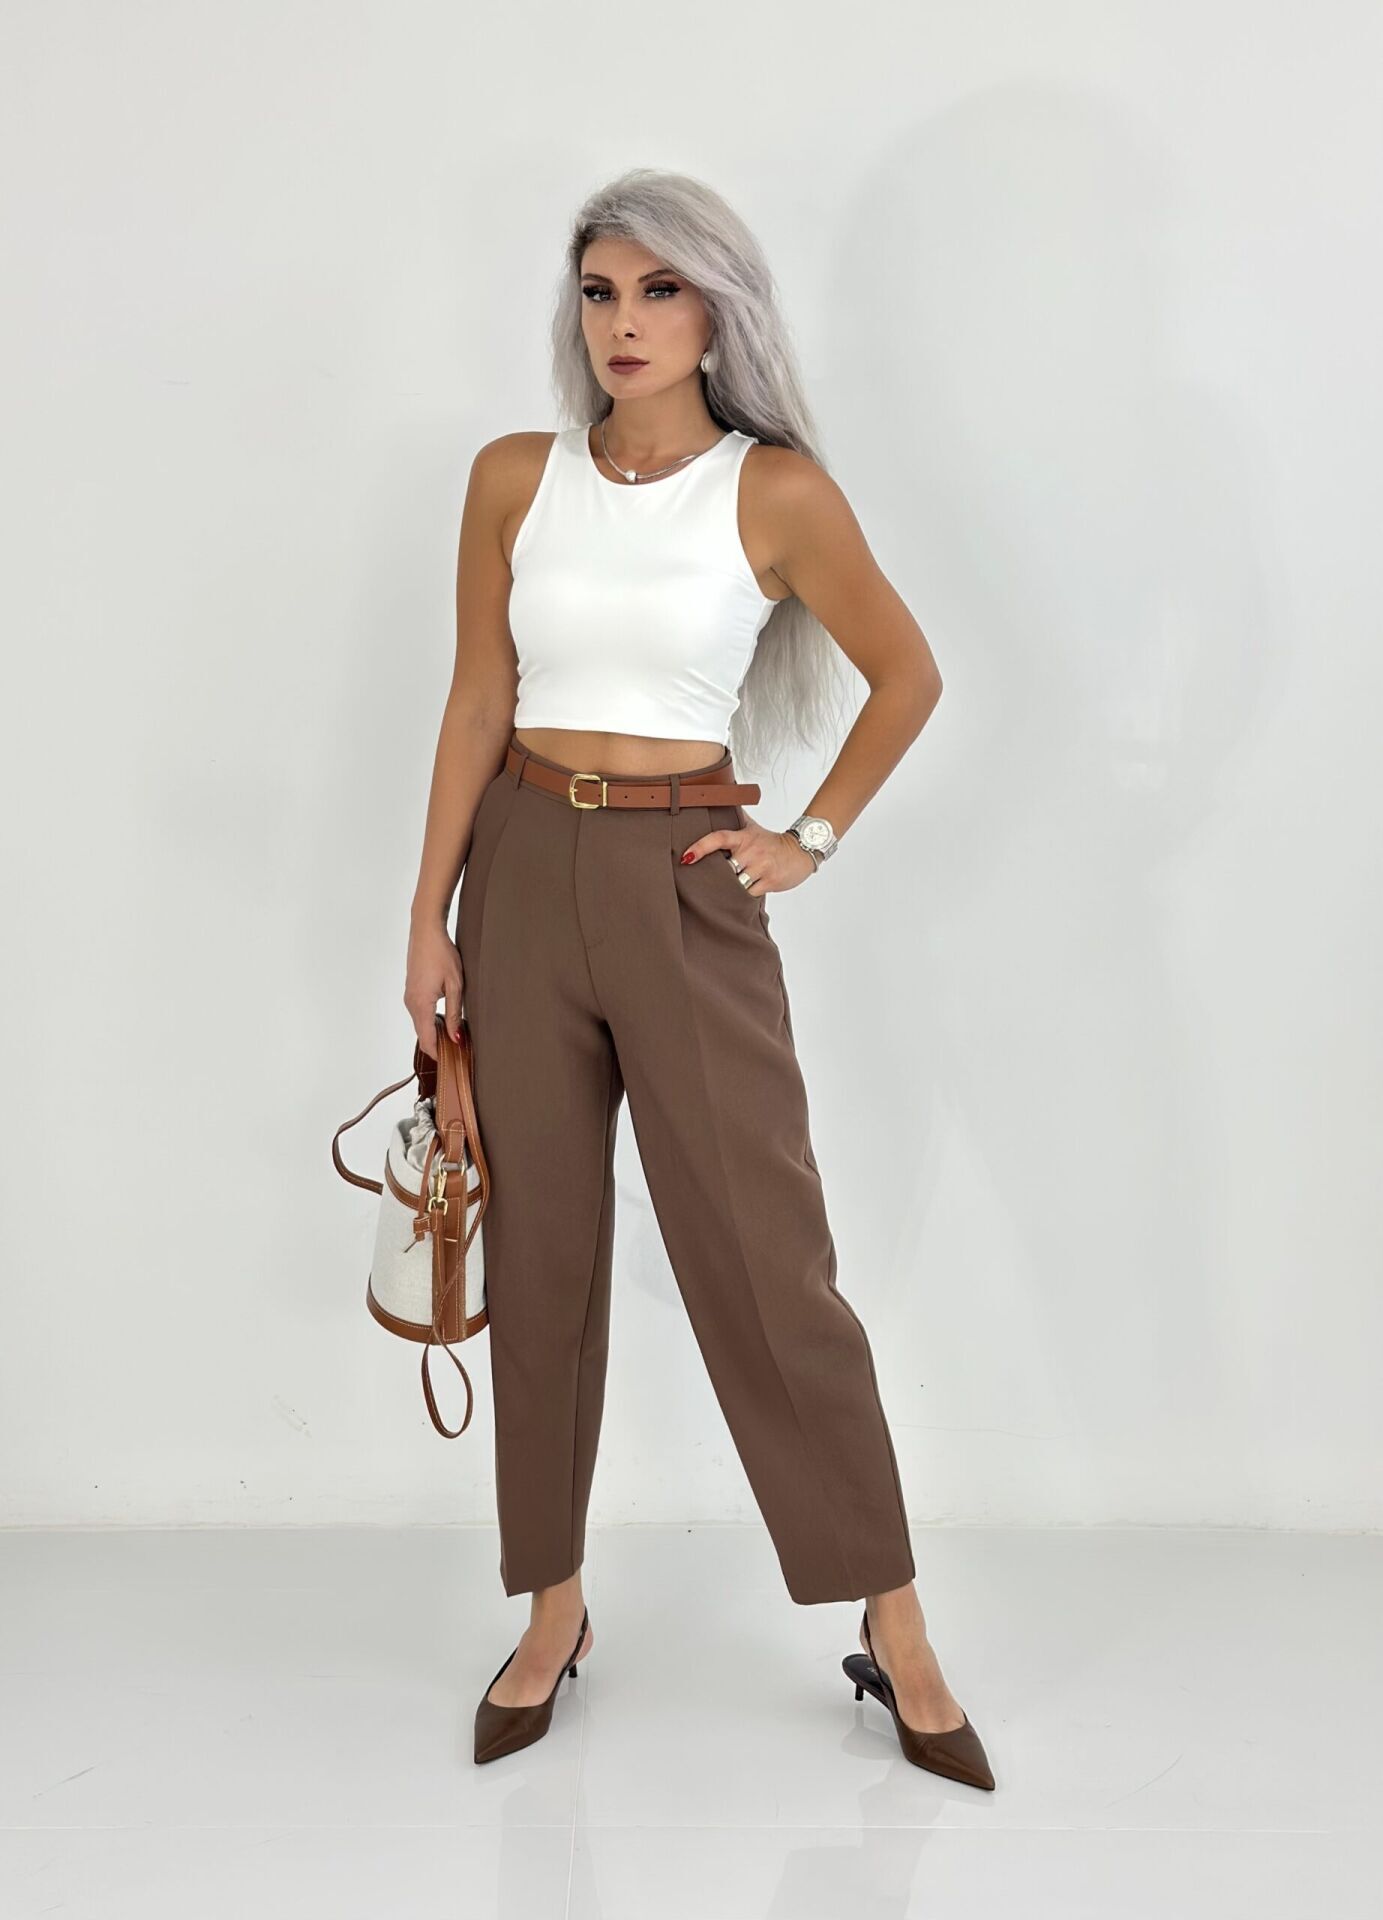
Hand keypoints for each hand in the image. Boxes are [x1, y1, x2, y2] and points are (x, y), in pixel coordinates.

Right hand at [405, 918, 463, 1058]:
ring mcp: (409, 997)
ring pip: (421, 1024)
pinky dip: (431, 1021)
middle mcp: (411, 1003)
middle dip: (439, 1046)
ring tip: (456, 1037)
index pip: (427, 1040)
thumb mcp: (455, 985)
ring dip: (436, 1033)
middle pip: (423, 1034)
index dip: (439, 1054)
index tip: (453, 1063)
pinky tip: (446, 1020)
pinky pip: (420, 1013)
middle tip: (459, 1053)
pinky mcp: (412, 991)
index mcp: (420, 1004)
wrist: (426, 932)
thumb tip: (456, 1038)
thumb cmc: (442, 954)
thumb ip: (455, 1013)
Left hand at [679, 819, 817, 896]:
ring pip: (736, 884)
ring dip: (729, 888)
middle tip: (707, 881)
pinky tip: (740, 895)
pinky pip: (749, 894)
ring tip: (724, 890)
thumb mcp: (752, 827)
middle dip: (716, 876)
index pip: (718, 838)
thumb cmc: (772, 842)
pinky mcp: (770, 882)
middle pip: (725, 868)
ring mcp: (761, 867)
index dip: (701, 847)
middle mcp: (751, 851)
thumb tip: (716, 799)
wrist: (800, 852)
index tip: (686, 857)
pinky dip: (742, 897)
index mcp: (744, 838)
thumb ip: (734, 816)